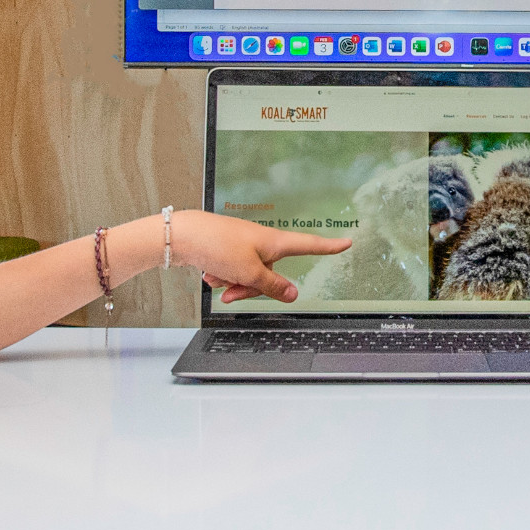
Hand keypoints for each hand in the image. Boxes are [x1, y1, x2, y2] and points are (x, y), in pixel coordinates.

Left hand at [170, 210, 350, 302]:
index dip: (329, 246)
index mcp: (273, 242)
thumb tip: (294, 294)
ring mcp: (244, 247)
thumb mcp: (249, 272)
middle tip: (232, 292)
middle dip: (251, 289)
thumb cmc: (217, 245)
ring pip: (248, 278)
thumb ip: (273, 286)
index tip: (347, 242)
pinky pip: (233, 273)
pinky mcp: (228, 251)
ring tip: (215, 278)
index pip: (309, 245)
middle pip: (270, 275)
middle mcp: (261, 243)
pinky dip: (221, 277)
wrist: (181, 236)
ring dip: (233, 284)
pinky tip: (208, 272)